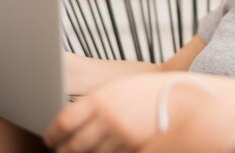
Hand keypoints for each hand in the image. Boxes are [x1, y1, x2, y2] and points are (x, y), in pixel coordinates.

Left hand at [43, 72, 210, 152]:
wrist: (184, 99)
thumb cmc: (152, 91)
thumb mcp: (120, 88)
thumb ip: (98, 103)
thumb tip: (76, 118)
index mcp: (100, 100)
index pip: (64, 122)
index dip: (53, 134)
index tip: (50, 138)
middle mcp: (108, 120)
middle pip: (74, 144)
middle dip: (64, 150)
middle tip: (60, 150)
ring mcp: (121, 138)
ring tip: (80, 151)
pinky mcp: (134, 149)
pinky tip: (107, 149)